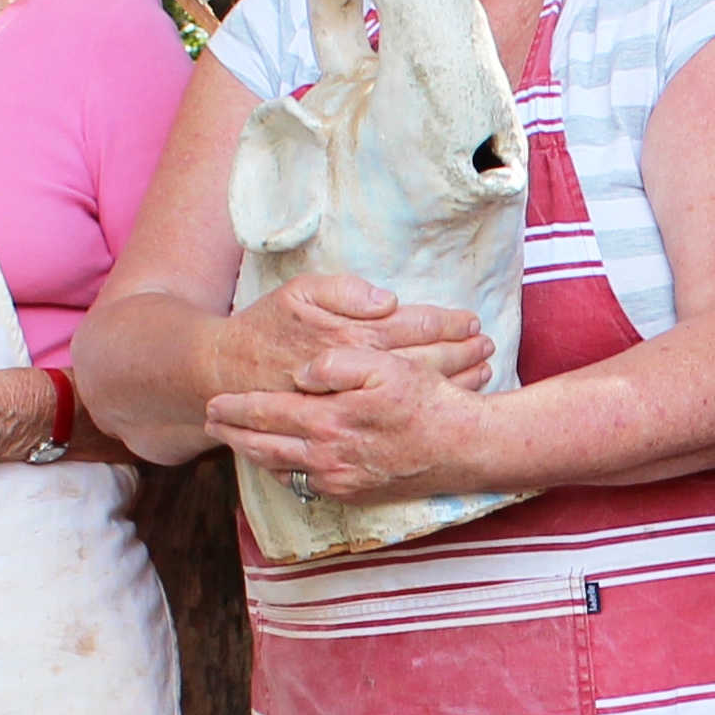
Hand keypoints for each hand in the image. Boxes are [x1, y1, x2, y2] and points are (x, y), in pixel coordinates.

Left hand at [211, 336, 499, 512]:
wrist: (463, 449)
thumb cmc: (427, 402)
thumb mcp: (385, 366)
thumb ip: (336, 365)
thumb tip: (300, 373)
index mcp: (327, 421)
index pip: (266, 413)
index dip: (235, 408)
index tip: (212, 403)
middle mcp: (326, 457)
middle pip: (263, 447)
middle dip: (232, 435)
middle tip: (210, 424)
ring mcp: (339, 481)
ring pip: (281, 469)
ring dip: (255, 455)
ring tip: (237, 441)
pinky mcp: (353, 494)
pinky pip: (306, 486)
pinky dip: (285, 473)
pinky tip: (282, 462)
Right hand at [227, 271, 491, 400]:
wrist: (225, 377)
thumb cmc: (265, 329)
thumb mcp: (298, 294)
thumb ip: (343, 292)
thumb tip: (387, 300)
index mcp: (350, 337)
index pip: (413, 327)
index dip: (446, 323)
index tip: (472, 321)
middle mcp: (357, 373)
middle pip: (423, 361)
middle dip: (461, 353)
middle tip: (489, 346)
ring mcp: (352, 404)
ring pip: (415, 392)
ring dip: (454, 380)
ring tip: (484, 370)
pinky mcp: (345, 423)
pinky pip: (395, 417)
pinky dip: (426, 408)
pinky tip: (448, 403)